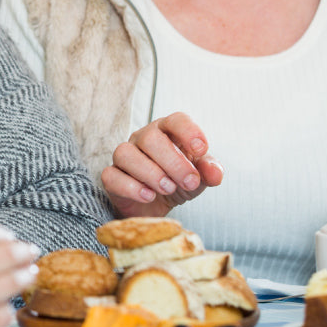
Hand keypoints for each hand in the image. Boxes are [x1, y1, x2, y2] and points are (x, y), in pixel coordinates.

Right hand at [0, 225, 38, 326]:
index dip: (1, 234)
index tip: (7, 237)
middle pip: (8, 252)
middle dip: (22, 250)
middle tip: (29, 250)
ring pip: (16, 279)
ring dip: (26, 275)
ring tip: (31, 273)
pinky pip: (8, 312)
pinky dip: (10, 310)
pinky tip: (9, 308)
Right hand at [100, 112, 223, 217]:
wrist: (155, 207)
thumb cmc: (177, 181)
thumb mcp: (198, 178)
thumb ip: (208, 172)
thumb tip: (216, 173)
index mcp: (167, 131)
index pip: (176, 120)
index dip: (188, 131)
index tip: (201, 149)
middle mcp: (143, 138)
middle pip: (150, 138)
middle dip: (173, 161)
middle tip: (189, 181)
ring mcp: (125, 156)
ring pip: (126, 154)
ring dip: (151, 173)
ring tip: (168, 189)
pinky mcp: (111, 176)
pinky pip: (112, 176)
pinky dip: (131, 187)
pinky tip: (149, 196)